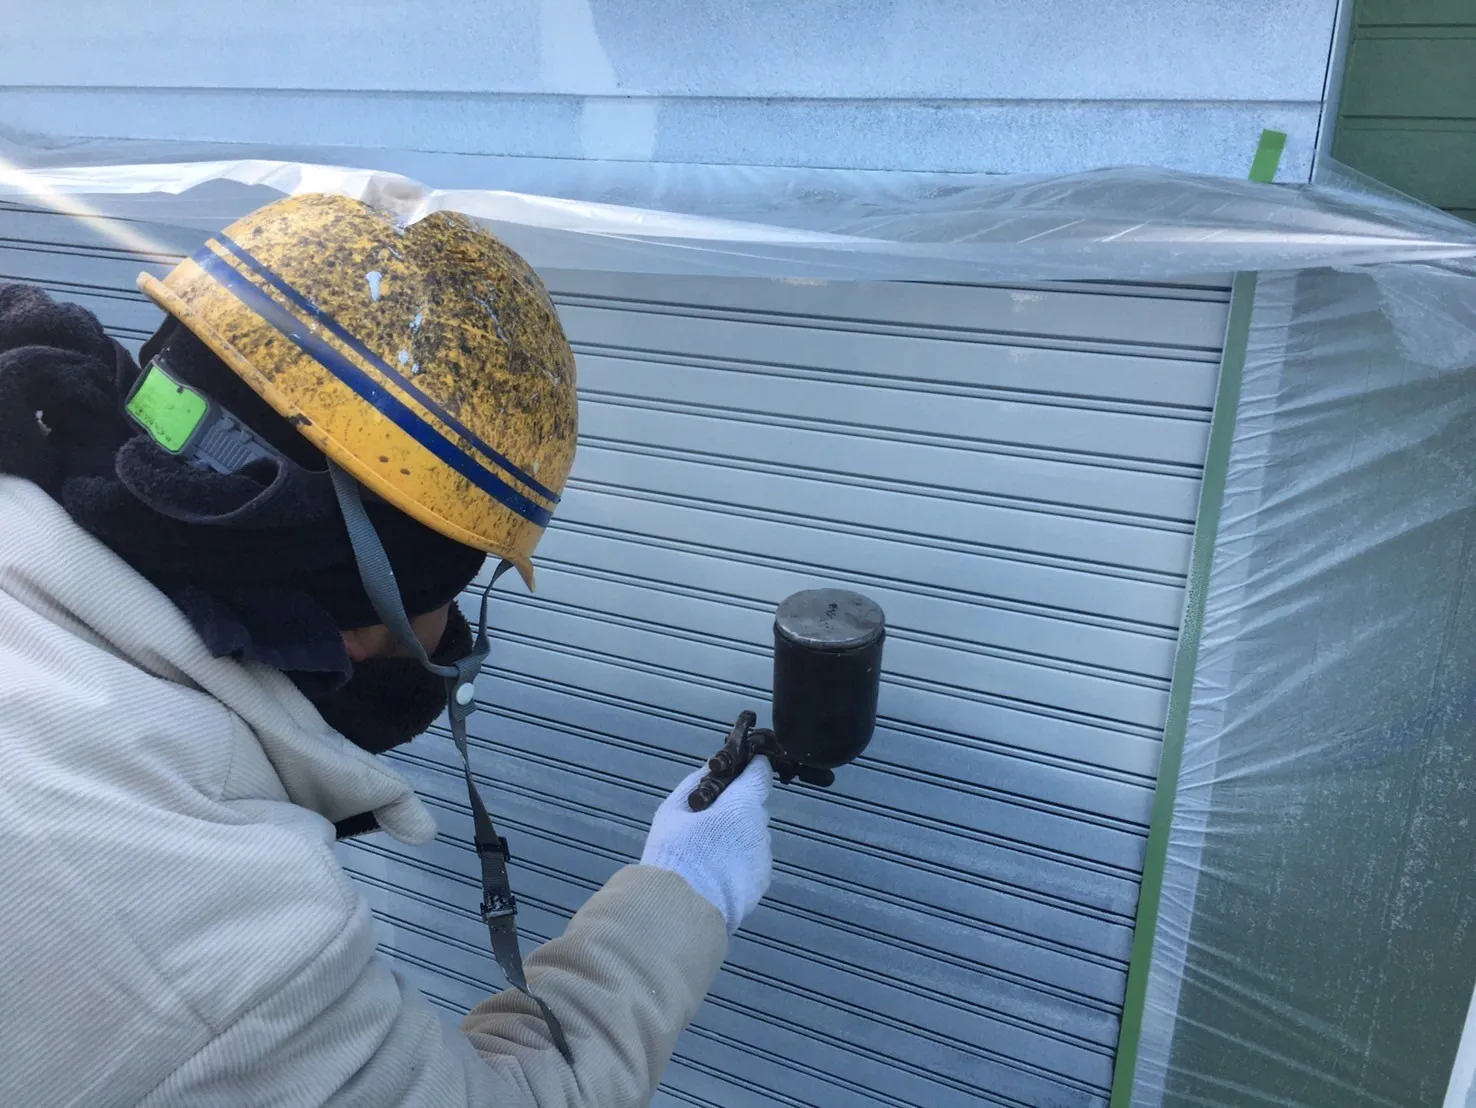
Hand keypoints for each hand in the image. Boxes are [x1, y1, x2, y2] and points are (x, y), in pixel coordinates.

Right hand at [639, 756, 772, 934]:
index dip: (752, 768)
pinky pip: (752, 862)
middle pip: (753, 808)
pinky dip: (739, 863)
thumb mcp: (672, 812)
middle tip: (708, 821)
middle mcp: (760, 829)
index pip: (760, 774)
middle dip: (736, 809)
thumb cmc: (675, 854)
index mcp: (742, 806)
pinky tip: (716, 875)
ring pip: (752, 837)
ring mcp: (763, 859)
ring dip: (737, 838)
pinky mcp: (761, 884)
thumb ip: (694, 785)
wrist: (684, 911)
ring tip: (708, 855)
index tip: (740, 768)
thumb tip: (709, 768)